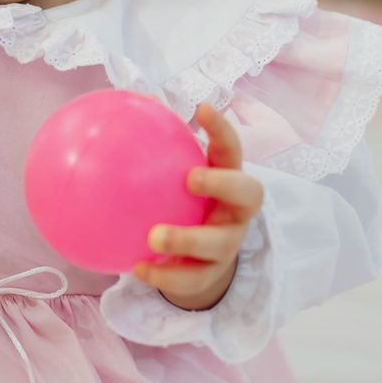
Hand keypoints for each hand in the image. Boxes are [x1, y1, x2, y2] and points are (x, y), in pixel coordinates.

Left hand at [134, 103, 262, 310]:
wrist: (198, 260)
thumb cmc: (185, 203)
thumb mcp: (175, 175)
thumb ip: (158, 144)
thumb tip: (133, 103)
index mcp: (228, 179)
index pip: (232, 150)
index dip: (223, 129)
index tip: (203, 108)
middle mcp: (236, 211)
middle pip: (248, 194)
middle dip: (224, 183)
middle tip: (191, 178)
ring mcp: (228, 244)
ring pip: (218, 244)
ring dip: (187, 239)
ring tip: (154, 237)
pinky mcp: (212, 276)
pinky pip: (191, 279)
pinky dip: (165, 276)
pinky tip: (137, 268)